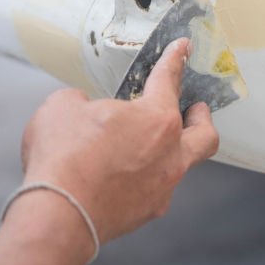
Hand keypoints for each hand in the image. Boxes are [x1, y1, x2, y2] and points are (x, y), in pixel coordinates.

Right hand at [18, 38, 218, 242]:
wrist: (59, 215)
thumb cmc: (64, 158)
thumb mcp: (62, 108)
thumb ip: (81, 102)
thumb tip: (83, 110)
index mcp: (156, 119)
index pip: (169, 80)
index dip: (175, 60)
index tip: (184, 48)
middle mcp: (170, 153)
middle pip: (204, 134)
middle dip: (201, 118)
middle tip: (195, 110)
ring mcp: (163, 186)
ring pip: (180, 166)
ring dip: (170, 152)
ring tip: (149, 146)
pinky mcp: (147, 212)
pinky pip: (153, 190)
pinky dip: (141, 179)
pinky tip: (121, 177)